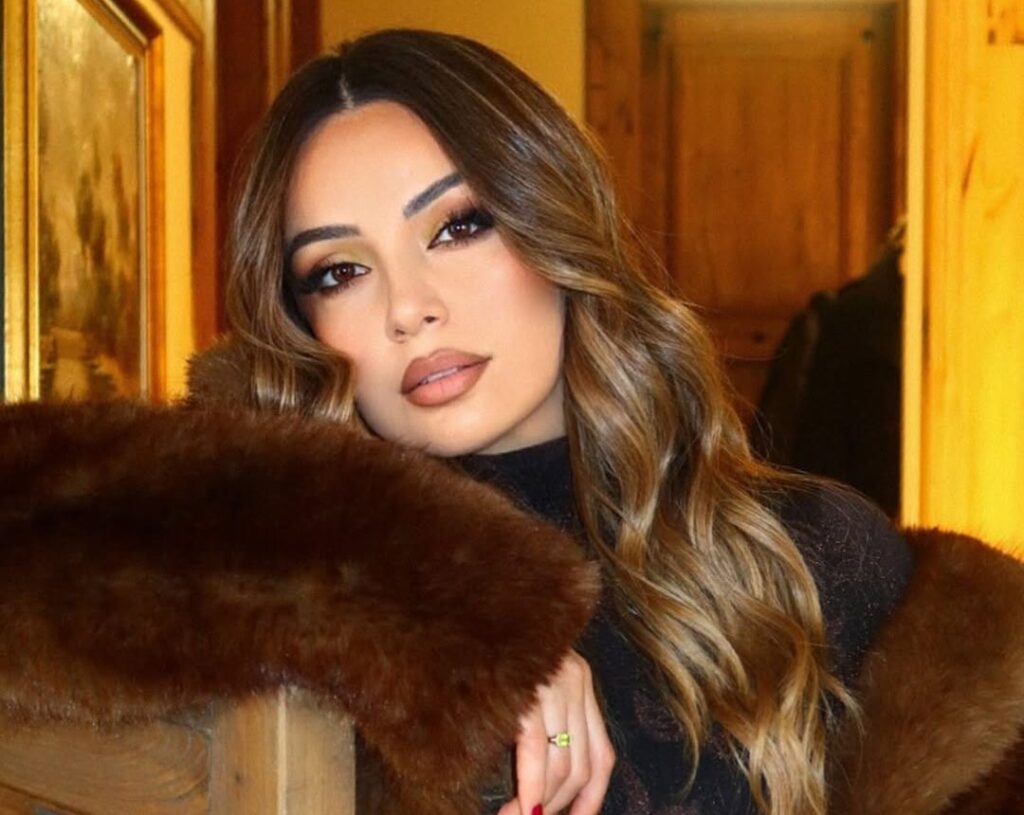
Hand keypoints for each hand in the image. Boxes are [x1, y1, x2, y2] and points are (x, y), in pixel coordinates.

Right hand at [497, 651, 614, 814]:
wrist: (460, 601)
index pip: (603, 757)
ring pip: (563, 766)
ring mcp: (554, 681)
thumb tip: (546, 786)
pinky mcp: (529, 687)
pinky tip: (515, 807)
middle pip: (582, 768)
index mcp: (581, 682)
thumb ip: (546, 722)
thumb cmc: (485, 648)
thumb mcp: (529, 683)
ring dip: (540, 804)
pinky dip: (530, 789)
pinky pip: (536, 753)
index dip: (591, 800)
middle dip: (558, 807)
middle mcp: (575, 680)